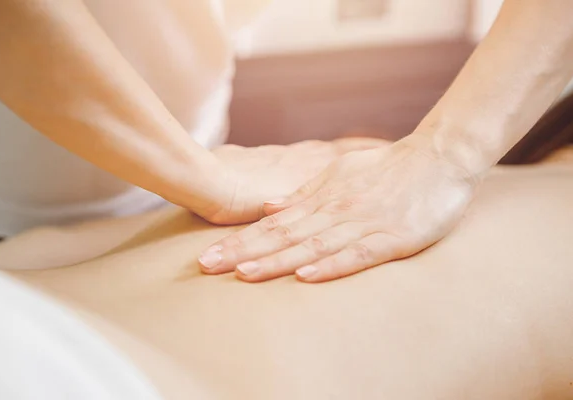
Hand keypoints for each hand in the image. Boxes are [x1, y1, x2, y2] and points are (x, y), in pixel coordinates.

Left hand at [198, 138, 478, 281]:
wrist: (438, 157)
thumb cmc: (387, 168)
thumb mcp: (339, 174)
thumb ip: (304, 193)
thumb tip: (269, 208)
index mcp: (322, 199)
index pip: (272, 224)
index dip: (239, 240)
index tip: (208, 255)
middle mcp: (335, 211)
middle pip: (282, 236)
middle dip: (243, 253)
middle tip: (206, 267)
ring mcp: (362, 224)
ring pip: (312, 246)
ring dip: (277, 261)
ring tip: (242, 274)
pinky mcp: (392, 237)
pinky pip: (357, 254)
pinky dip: (330, 265)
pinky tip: (306, 276)